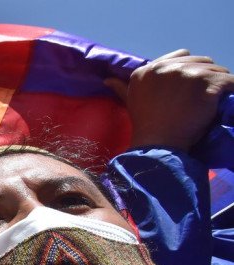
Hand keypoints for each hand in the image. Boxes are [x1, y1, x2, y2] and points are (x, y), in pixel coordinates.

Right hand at [105, 49, 233, 150]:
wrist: (157, 145)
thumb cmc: (144, 126)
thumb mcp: (130, 102)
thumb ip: (121, 88)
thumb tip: (107, 80)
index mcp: (149, 69)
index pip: (182, 56)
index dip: (189, 70)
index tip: (190, 88)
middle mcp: (167, 67)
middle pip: (201, 61)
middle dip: (206, 76)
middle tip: (204, 96)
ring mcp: (188, 74)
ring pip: (218, 70)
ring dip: (220, 83)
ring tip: (216, 100)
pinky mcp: (207, 84)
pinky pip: (230, 81)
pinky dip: (232, 89)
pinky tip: (228, 99)